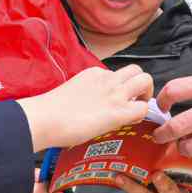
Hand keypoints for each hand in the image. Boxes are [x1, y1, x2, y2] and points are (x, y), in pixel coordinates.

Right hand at [17, 65, 152, 150]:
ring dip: (146, 94)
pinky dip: (142, 114)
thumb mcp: (72, 92)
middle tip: (135, 100)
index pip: (118, 73)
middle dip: (141, 84)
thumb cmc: (51, 111)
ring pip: (145, 80)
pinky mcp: (118, 111)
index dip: (122, 86)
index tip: (117, 99)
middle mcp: (107, 79)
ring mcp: (114, 93)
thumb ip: (87, 93)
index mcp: (94, 73)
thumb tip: (90, 106)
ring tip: (137, 108)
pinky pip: (143, 107)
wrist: (45, 117)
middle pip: (137, 70)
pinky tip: (130, 122)